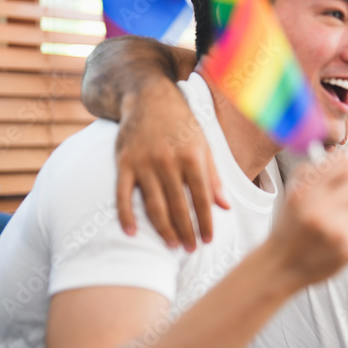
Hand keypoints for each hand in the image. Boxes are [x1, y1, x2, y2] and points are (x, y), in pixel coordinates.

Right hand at [116, 83, 228, 249]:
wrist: (149, 97)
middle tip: (191, 250)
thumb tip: (224, 207)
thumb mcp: (204, 145)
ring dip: (163, 228)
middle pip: (178, 205)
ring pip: (154, 204)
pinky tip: (132, 232)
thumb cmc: (182, 124)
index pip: (202, 197)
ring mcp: (144, 163)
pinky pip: (123, 194)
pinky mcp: (123, 163)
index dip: (206, 221)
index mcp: (192, 156)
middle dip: (187, 231)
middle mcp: (168, 161)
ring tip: (172, 245)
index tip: (209, 239)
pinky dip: (126, 215)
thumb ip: (213, 176)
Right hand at [271, 152, 347, 286]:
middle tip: (347, 196)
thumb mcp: (293, 193)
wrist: (282, 265)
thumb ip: (315, 171)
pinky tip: (346, 231)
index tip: (343, 174)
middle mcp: (320, 212)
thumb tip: (343, 156)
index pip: (343, 164)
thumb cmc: (291, 226)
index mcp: (304, 194)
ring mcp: (337, 232)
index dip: (345, 167)